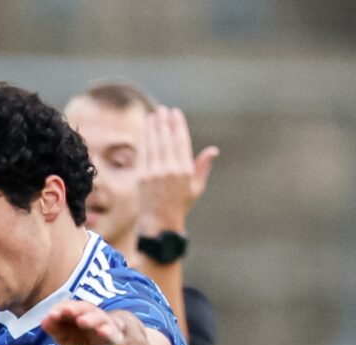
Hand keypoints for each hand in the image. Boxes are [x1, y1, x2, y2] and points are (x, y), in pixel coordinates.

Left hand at [40, 299, 139, 344]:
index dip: (62, 309)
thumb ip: (57, 331)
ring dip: (91, 319)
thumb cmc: (92, 339)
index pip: (72, 308)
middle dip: (75, 309)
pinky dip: (109, 332)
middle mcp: (97, 317)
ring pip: (102, 319)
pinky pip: (115, 335)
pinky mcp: (119, 340)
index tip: (50, 314)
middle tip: (63, 311)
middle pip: (87, 309)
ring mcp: (109, 326)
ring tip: (81, 321)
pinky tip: (102, 332)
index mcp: (83, 314)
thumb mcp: (71, 338)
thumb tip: (43, 321)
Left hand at [135, 106, 216, 238]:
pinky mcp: (142, 176)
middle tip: (163, 110)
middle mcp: (169, 170)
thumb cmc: (180, 205)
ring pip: (153, 143)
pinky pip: (143, 153)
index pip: (181, 141)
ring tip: (153, 115)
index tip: (176, 113)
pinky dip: (144, 139)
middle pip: (166, 139)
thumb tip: (213, 150)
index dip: (178, 125)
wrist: (160, 223)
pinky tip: (145, 130)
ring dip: (153, 127)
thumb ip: (203, 167)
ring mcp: (154, 173)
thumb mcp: (197, 187)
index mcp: (185, 170)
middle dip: (164, 122)